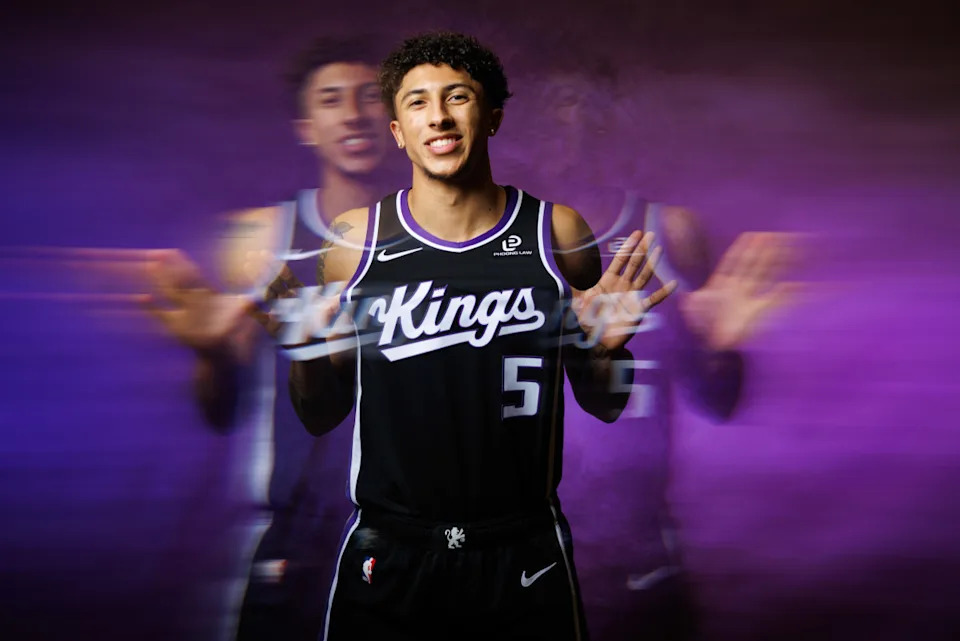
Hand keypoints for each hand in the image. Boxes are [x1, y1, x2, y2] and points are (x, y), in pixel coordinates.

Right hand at [142, 250, 252, 355]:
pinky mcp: (179, 330)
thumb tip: (255, 299)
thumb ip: (248, 311)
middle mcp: (196, 303)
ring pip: (171, 294)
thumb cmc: (235, 339)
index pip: (195, 277)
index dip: (184, 264)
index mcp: (209, 298)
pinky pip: (164, 317)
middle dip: (169, 268)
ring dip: (161, 281)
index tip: (173, 252)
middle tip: (156, 252)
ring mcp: (186, 316)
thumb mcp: (245, 322)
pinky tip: (141, 298)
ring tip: (149, 266)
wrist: (225, 359)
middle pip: (181, 281)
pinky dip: (153, 309)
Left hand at [572, 230, 676, 351]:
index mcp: (608, 281)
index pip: (620, 260)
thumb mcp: (578, 300)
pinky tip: (673, 283)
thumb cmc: (586, 321)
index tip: (636, 234)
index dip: (628, 247)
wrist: (595, 342)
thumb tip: (568, 264)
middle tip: (651, 234)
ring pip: (644, 276)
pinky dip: (663, 292)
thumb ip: (576, 283)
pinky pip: (653, 299)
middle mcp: (622, 286)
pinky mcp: (638, 309)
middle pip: (634, 263)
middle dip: (642, 249)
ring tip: (660, 249)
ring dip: (652, 263)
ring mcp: (631, 296)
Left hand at [680, 232, 799, 350]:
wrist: (719, 350)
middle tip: (775, 235)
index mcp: (723, 286)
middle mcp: (738, 288)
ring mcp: (751, 298)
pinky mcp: (761, 309)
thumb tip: (685, 298)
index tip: (751, 236)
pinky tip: (802, 283)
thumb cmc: (707, 331)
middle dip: (764, 251)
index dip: (742, 249)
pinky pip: (778, 297)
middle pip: (753, 265)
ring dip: (778, 263)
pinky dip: (792, 291)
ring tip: (791, 250)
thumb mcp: (697, 315)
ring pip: (767, 275)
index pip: (733, 263)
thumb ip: (693, 306)